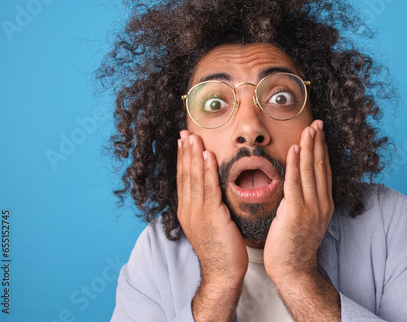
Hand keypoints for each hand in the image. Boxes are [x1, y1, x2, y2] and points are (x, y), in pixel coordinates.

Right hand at [177, 130, 246, 319]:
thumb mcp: (211, 224)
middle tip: (184, 133)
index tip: (183, 143)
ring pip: (194, 178)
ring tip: (193, 137)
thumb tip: (213, 191)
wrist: (223, 272)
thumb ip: (209, 206)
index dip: (183, 160)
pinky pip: (208, 188)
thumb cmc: (221, 249)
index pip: (183, 180)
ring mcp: (197, 213)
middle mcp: (188, 210)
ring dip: (194, 156)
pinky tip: (207, 155)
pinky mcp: (210, 216)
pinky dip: (207, 170)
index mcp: (187, 211)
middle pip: (185, 175)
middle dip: (185, 153)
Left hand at [263, 119, 333, 282]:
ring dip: (310, 147)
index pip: (323, 171)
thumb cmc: (293, 246)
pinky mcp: (297, 211)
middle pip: (320, 167)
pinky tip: (296, 148)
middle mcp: (321, 203)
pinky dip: (297, 164)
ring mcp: (311, 207)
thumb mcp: (303, 220)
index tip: (319, 133)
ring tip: (309, 129)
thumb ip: (302, 201)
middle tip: (317, 123)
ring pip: (311, 171)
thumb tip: (295, 186)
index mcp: (323, 204)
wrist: (293, 269)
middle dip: (318, 143)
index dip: (322, 150)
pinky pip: (296, 182)